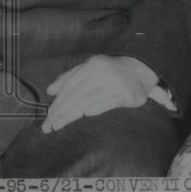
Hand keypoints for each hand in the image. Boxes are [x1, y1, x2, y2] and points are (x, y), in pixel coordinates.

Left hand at [42, 55, 158, 132]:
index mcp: (92, 65)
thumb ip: (70, 77)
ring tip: (59, 126)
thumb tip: (50, 91)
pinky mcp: (126, 93)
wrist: (142, 70)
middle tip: (48, 126)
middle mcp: (102, 72)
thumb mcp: (91, 68)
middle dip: (60, 112)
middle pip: (75, 95)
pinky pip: (108, 102)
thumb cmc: (111, 72)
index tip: (48, 116)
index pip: (69, 86)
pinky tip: (86, 114)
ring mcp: (115, 82)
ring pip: (87, 100)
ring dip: (70, 115)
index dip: (57, 102)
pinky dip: (96, 108)